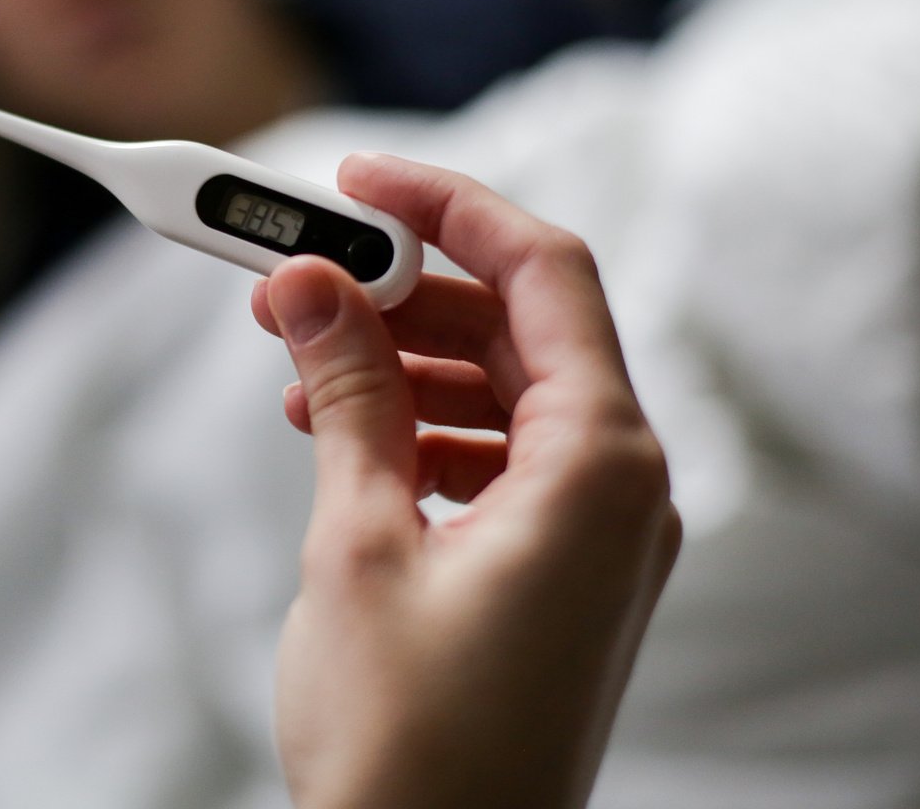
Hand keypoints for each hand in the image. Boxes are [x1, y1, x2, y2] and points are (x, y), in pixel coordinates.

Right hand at [251, 153, 679, 808]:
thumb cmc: (410, 743)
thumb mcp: (358, 541)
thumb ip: (347, 395)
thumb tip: (309, 284)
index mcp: (600, 464)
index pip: (544, 271)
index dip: (449, 205)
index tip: (359, 177)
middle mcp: (621, 490)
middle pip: (520, 327)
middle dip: (405, 287)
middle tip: (297, 273)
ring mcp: (598, 536)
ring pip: (505, 393)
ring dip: (405, 360)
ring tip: (298, 362)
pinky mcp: (562, 574)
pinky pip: (502, 459)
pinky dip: (423, 429)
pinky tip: (342, 436)